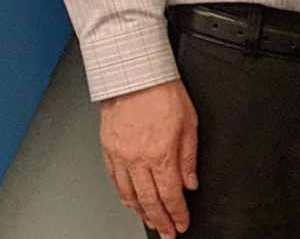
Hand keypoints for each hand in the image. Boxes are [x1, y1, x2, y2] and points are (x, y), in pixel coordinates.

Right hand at [99, 79, 198, 234]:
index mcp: (161, 153)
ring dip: (141, 212)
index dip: (177, 213)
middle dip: (160, 220)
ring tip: (152, 222)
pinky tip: (130, 202)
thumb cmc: (163, 93)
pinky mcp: (108, 150)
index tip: (182, 224)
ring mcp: (120, 156)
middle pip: (149, 200)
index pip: (171, 194)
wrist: (135, 76)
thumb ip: (189, 157)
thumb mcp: (190, 124)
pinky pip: (115, 180)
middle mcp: (138, 159)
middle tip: (167, 232)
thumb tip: (191, 182)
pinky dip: (123, 196)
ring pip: (129, 194)